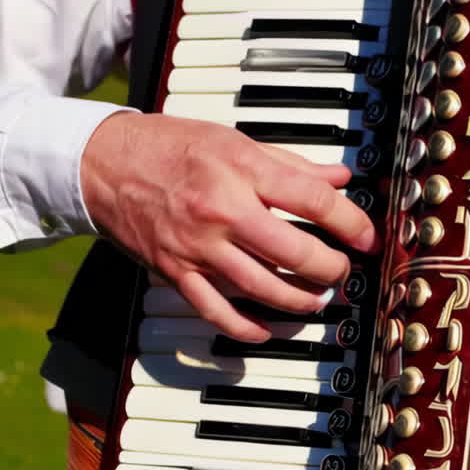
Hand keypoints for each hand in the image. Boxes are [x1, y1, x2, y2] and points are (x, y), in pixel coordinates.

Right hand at [81, 113, 376, 341]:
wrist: (102, 162)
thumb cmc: (171, 146)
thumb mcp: (235, 140)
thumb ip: (291, 165)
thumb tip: (340, 180)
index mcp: (241, 169)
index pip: (312, 201)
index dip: (351, 222)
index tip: (368, 237)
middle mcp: (221, 210)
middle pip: (293, 252)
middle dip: (330, 269)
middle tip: (343, 271)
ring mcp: (198, 246)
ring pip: (263, 288)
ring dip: (300, 300)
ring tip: (318, 297)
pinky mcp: (177, 272)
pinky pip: (219, 312)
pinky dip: (249, 327)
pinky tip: (271, 328)